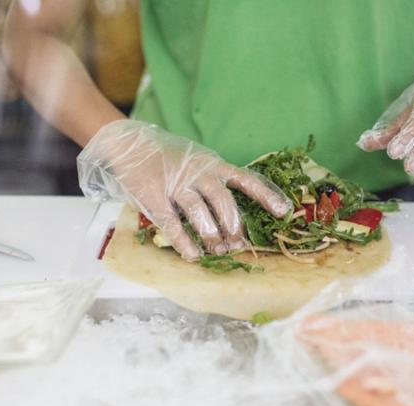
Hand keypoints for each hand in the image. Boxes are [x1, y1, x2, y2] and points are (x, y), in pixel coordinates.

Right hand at [77, 120, 290, 260]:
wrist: (130, 142)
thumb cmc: (170, 158)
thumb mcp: (199, 160)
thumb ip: (216, 180)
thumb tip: (235, 220)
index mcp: (213, 164)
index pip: (245, 179)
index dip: (266, 195)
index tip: (283, 211)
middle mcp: (198, 171)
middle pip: (223, 201)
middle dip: (233, 226)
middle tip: (236, 245)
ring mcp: (175, 183)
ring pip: (200, 213)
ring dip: (211, 235)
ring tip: (216, 250)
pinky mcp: (154, 196)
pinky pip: (172, 223)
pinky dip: (184, 242)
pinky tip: (192, 255)